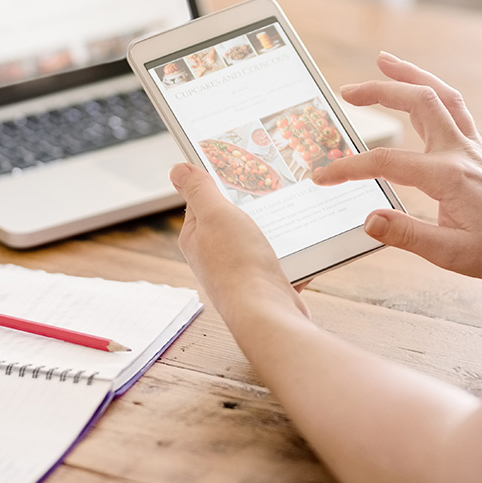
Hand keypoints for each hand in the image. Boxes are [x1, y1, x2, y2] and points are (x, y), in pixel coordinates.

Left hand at [170, 163, 310, 323]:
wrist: (267, 314)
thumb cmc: (237, 265)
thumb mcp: (215, 214)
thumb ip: (199, 189)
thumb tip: (177, 169)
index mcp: (196, 237)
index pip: (203, 201)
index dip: (220, 183)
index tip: (240, 168)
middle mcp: (214, 256)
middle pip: (234, 218)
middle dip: (253, 205)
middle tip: (272, 186)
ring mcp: (241, 271)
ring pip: (260, 238)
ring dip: (276, 228)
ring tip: (291, 212)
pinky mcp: (265, 284)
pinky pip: (281, 260)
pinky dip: (292, 252)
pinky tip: (304, 243)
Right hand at [314, 52, 481, 288]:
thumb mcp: (450, 254)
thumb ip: (406, 235)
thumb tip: (368, 219)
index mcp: (449, 178)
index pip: (388, 163)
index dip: (349, 168)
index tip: (322, 177)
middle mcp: (461, 154)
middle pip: (418, 103)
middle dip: (380, 92)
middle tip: (346, 91)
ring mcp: (471, 149)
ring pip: (441, 96)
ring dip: (411, 76)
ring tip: (383, 61)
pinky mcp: (477, 152)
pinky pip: (454, 109)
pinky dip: (433, 92)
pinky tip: (418, 90)